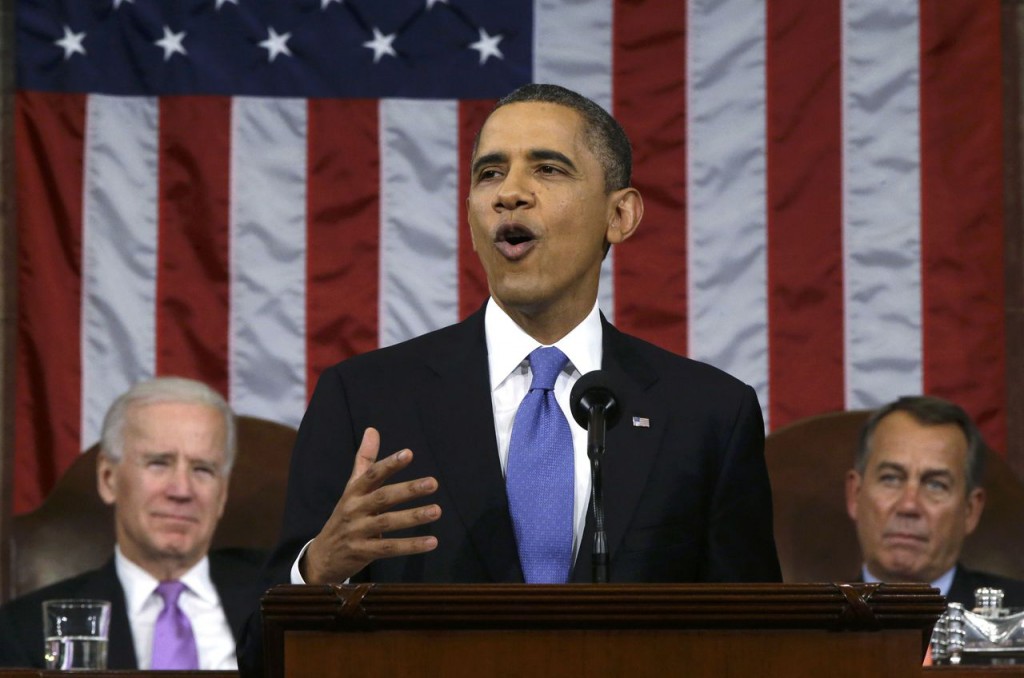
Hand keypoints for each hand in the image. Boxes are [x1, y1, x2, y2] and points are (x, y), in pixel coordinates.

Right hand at [301, 427, 440, 583]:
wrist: (322, 556)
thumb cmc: (345, 516)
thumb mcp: (352, 488)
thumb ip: (365, 461)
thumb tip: (373, 430)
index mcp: (353, 492)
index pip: (371, 475)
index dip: (389, 464)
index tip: (408, 454)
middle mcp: (354, 509)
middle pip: (383, 497)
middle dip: (408, 489)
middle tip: (433, 483)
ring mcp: (357, 531)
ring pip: (388, 522)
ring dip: (413, 517)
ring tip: (437, 511)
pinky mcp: (363, 552)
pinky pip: (389, 548)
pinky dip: (411, 546)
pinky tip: (432, 542)